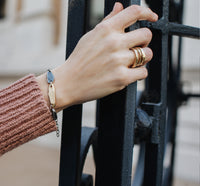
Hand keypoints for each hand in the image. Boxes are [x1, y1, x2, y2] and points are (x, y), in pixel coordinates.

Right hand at [37, 3, 157, 111]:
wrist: (68, 83)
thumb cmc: (79, 60)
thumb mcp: (90, 36)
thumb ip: (108, 21)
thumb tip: (120, 7)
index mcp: (106, 30)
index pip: (134, 12)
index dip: (147, 13)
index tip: (152, 17)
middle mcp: (114, 43)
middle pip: (146, 35)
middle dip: (144, 41)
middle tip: (136, 48)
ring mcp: (118, 61)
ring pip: (148, 54)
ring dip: (143, 59)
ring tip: (131, 63)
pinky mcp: (121, 78)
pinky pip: (143, 72)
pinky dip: (139, 73)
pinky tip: (129, 73)